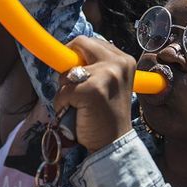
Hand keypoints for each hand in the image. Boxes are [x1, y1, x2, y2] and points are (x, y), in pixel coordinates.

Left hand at [53, 36, 135, 151]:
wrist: (113, 145)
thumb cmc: (105, 116)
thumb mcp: (107, 83)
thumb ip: (94, 67)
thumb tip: (67, 54)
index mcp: (124, 60)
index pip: (91, 42)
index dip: (77, 51)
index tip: (69, 59)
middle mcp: (119, 62)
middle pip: (80, 43)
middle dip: (69, 63)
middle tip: (73, 85)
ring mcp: (106, 74)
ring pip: (68, 71)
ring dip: (66, 90)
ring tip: (80, 105)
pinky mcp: (91, 90)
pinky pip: (62, 91)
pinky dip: (62, 104)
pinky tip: (78, 114)